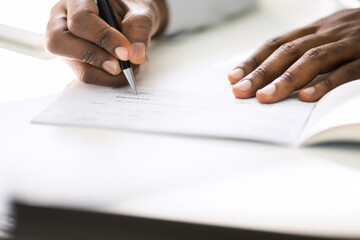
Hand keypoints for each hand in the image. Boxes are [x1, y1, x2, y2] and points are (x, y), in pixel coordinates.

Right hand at [46, 0, 167, 86]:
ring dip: (107, 75)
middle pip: (60, 44)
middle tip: (121, 67)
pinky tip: (126, 70)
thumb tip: (136, 54)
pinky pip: (88, 75)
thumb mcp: (139, 11)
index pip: (81, 20)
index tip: (126, 52)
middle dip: (95, 59)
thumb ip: (139, 27)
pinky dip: (109, 78)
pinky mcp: (76, 61)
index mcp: (77, 1)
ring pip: (76, 66)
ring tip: (132, 68)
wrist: (131, 19)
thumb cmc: (130, 10)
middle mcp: (62, 20)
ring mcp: (66, 43)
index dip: (103, 39)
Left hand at [228, 8, 359, 102]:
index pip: (277, 43)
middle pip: (288, 50)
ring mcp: (351, 42)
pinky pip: (348, 70)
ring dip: (286, 79)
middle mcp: (329, 32)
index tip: (233, 78)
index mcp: (317, 29)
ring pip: (313, 58)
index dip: (253, 60)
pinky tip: (307, 97)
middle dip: (261, 72)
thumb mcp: (331, 38)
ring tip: (265, 98)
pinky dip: (326, 83)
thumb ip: (307, 52)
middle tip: (240, 92)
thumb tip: (273, 78)